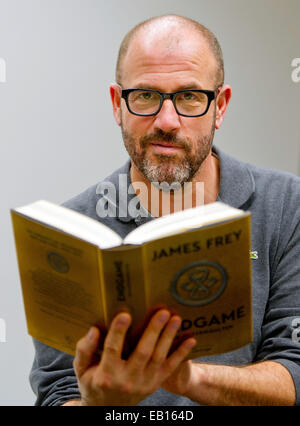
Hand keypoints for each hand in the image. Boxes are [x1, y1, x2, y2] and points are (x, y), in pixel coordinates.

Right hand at [73, 309, 195, 405]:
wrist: (107, 409)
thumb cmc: (92, 383)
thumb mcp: (81, 369)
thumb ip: (84, 349)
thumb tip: (94, 329)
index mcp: (107, 374)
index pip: (113, 349)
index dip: (118, 331)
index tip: (125, 314)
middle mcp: (127, 379)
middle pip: (142, 352)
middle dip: (153, 331)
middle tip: (162, 312)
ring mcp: (144, 383)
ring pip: (158, 357)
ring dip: (168, 337)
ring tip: (175, 318)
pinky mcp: (155, 384)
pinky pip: (170, 368)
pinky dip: (182, 353)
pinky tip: (191, 339)